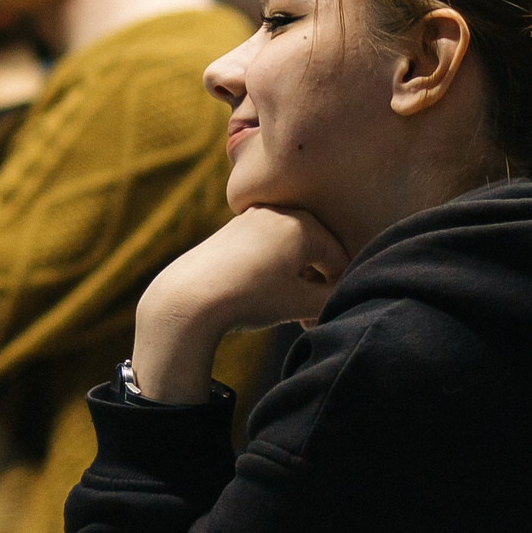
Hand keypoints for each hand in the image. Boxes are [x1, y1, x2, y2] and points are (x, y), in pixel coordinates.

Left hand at [130, 208, 349, 401]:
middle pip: (315, 251)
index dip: (336, 292)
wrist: (189, 297)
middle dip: (316, 286)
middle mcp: (280, 213)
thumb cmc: (251, 298)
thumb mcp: (300, 303)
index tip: (322, 318)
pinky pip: (267, 247)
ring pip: (290, 249)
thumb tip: (342, 296)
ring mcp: (253, 218)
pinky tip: (264, 296)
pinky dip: (274, 270)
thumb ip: (332, 298)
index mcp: (305, 224)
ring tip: (287, 311)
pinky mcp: (232, 230)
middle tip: (307, 320)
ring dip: (296, 279)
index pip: (338, 259)